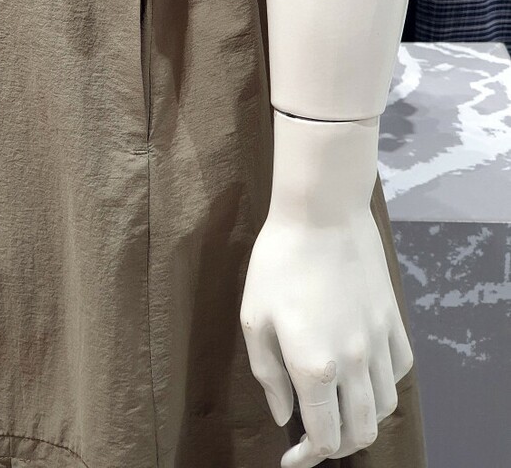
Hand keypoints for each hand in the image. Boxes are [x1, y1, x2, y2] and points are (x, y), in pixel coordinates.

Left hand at [239, 206, 414, 467]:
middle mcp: (355, 363)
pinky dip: (386, 385)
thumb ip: (268, 375)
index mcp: (314, 367)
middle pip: (361, 432)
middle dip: (337, 446)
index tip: (292, 458)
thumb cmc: (278, 261)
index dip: (307, 457)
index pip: (323, 437)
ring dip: (364, 420)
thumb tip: (284, 414)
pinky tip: (365, 374)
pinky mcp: (393, 320)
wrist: (321, 213)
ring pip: (386, 407)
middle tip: (315, 437)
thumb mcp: (255, 318)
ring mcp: (379, 341)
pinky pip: (400, 370)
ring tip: (341, 410)